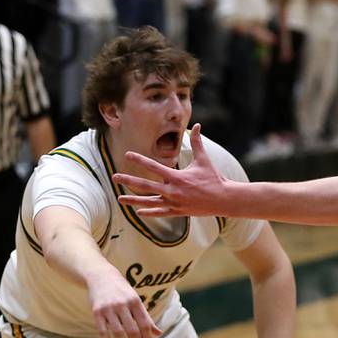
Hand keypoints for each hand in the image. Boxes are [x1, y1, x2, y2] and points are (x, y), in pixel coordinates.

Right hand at [86, 270, 161, 337]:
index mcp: (135, 301)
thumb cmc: (122, 290)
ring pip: (118, 332)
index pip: (144, 323)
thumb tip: (158, 333)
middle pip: (132, 330)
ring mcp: (108, 309)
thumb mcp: (136, 300)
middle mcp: (122, 305)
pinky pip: (103, 331)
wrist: (101, 276)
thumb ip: (146, 317)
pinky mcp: (97, 312)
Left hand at [113, 123, 227, 216]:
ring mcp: (174, 203)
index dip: (139, 160)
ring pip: (149, 202)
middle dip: (128, 180)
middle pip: (145, 186)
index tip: (127, 154)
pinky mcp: (178, 211)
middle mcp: (173, 191)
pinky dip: (149, 212)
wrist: (223, 200)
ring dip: (134, 200)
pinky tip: (138, 212)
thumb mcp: (204, 160)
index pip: (154, 166)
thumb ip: (197, 143)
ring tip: (120, 198)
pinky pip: (160, 212)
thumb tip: (197, 125)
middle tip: (114, 176)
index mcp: (177, 177)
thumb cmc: (214, 178)